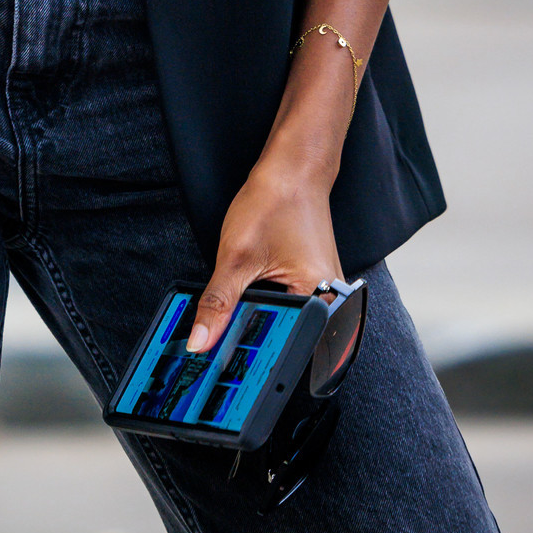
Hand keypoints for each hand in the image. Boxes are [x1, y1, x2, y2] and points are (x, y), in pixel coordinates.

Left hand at [186, 157, 343, 352]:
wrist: (292, 169)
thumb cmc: (275, 201)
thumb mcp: (236, 256)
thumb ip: (218, 302)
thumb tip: (200, 340)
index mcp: (321, 298)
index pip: (285, 344)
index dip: (251, 356)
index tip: (221, 363)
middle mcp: (331, 300)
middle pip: (288, 337)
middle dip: (255, 341)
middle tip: (225, 336)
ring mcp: (326, 292)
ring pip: (288, 323)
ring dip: (262, 322)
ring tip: (240, 310)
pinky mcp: (316, 283)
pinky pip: (291, 307)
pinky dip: (268, 307)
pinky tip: (251, 297)